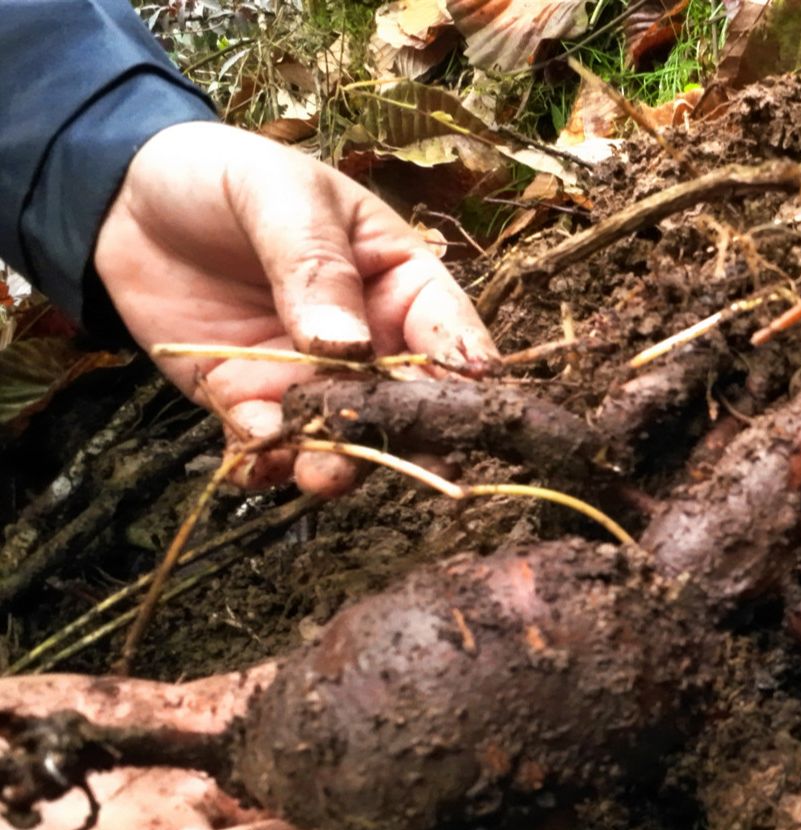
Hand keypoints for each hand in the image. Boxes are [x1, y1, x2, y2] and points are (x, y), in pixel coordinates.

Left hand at [93, 121, 498, 495]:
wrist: (124, 197)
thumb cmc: (223, 177)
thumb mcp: (278, 197)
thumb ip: (313, 265)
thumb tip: (348, 347)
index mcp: (400, 280)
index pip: (449, 333)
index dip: (465, 372)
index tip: (469, 407)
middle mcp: (369, 340)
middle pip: (405, 403)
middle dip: (400, 435)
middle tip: (391, 456)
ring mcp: (311, 377)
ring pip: (342, 435)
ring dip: (334, 460)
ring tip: (315, 473)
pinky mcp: (252, 400)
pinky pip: (271, 442)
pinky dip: (265, 460)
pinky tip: (253, 459)